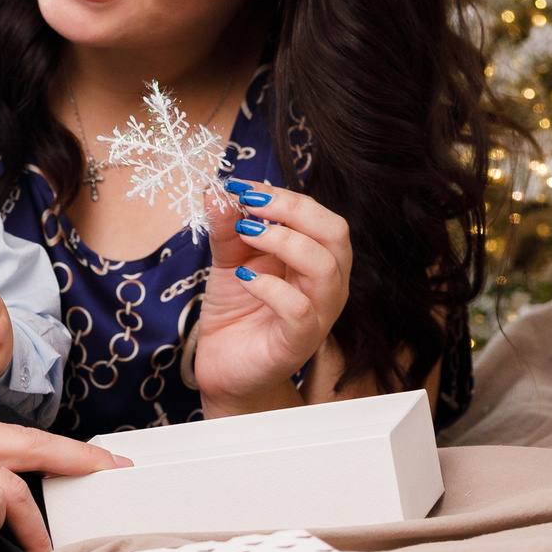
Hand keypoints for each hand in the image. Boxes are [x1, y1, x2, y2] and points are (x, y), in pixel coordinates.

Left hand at [195, 178, 351, 412]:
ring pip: (323, 267)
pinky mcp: (300, 341)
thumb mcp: (229, 259)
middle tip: (250, 204)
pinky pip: (298, 309)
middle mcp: (327, 282)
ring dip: (283, 240)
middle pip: (335, 232)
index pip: (317, 214)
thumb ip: (227, 228)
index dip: (282, 195)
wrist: (225, 364)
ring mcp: (318, 313)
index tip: (241, 187)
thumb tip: (216, 191)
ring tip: (245, 234)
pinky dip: (270, 287)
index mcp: (316, 256)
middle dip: (292, 209)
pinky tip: (244, 278)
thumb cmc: (237, 309)